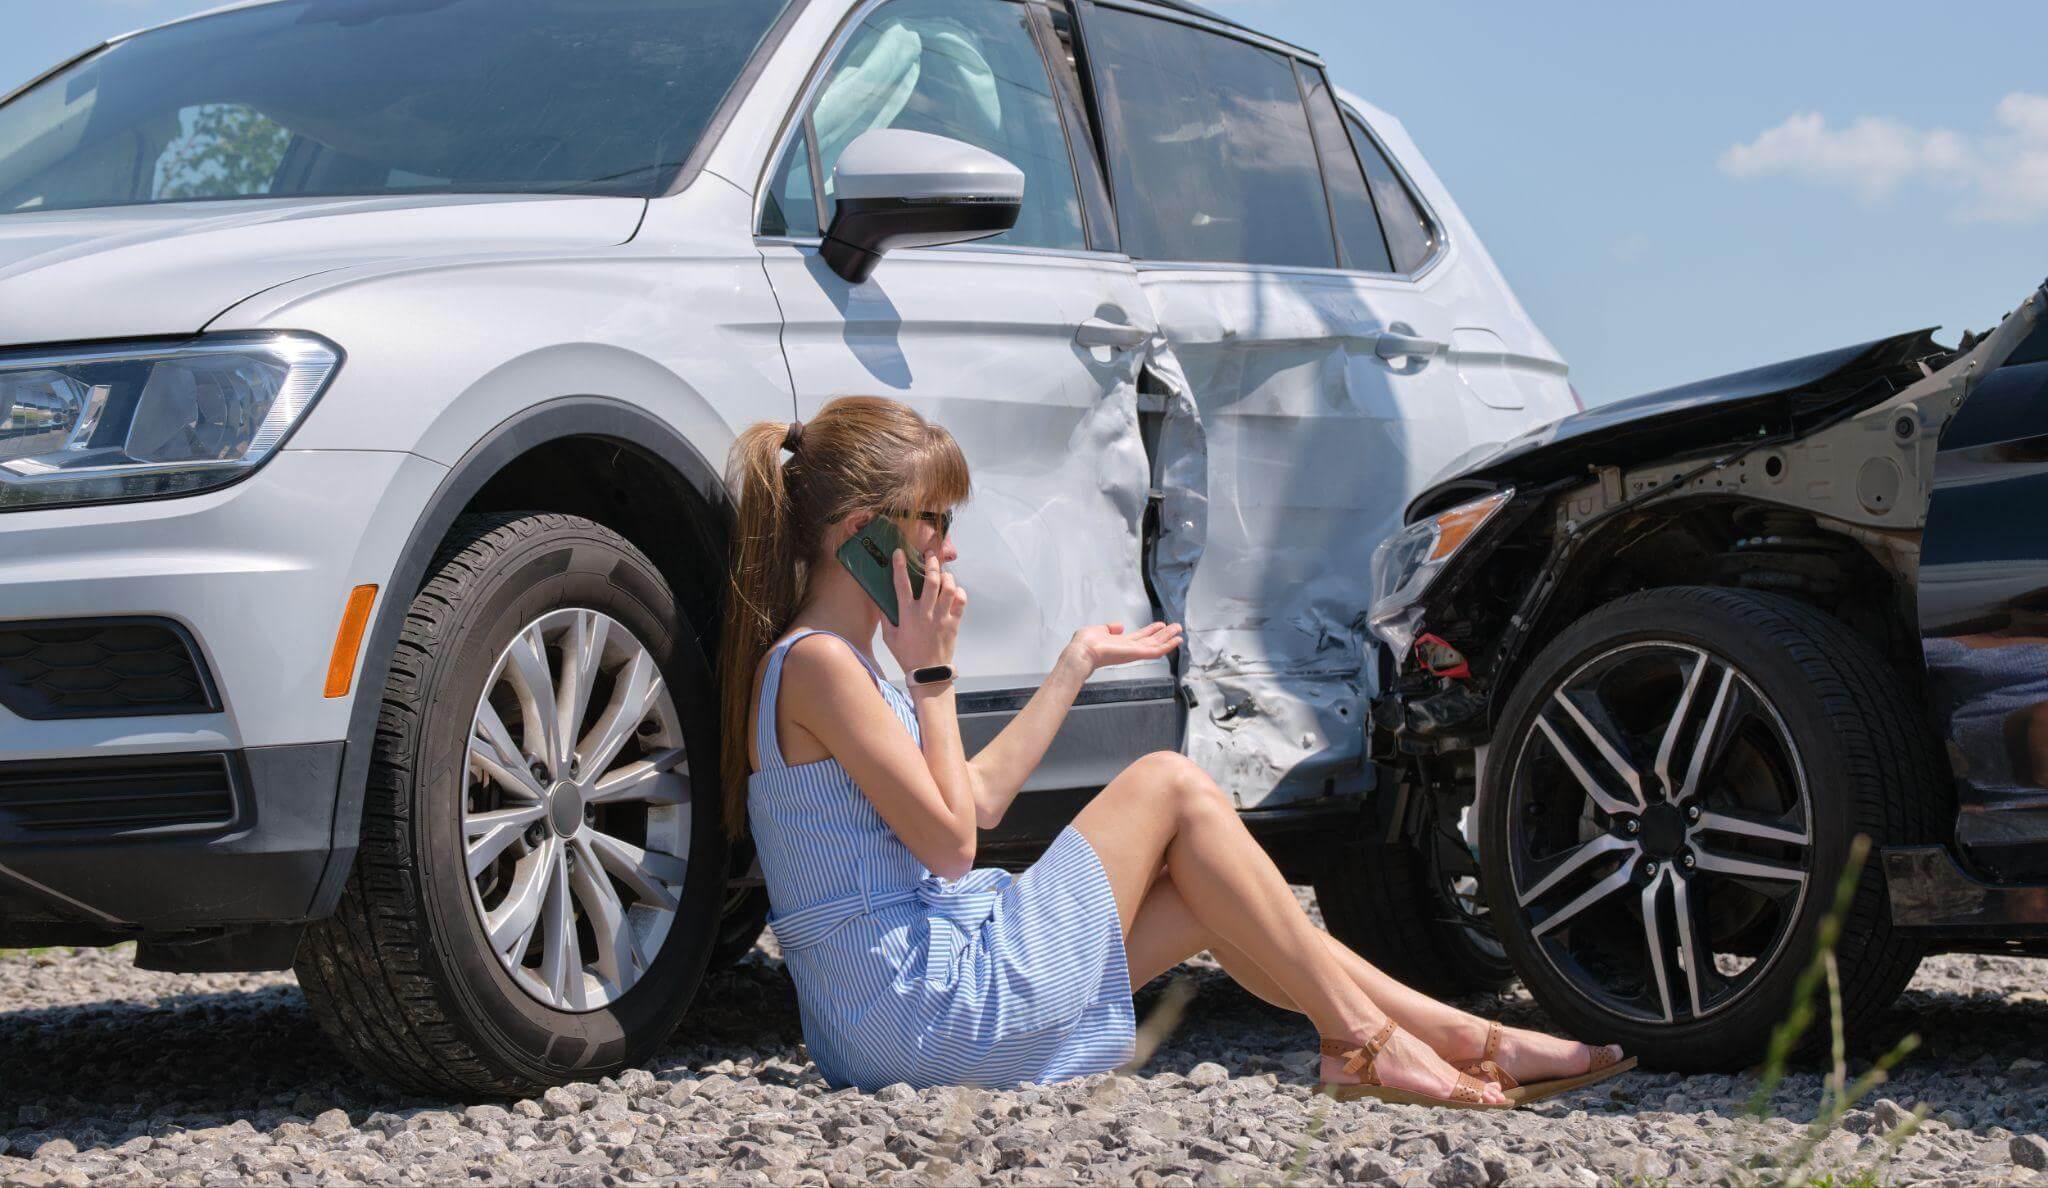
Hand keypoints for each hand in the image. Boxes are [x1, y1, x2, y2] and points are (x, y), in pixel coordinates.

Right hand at [880, 546, 964, 673]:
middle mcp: (925, 612)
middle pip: (931, 580)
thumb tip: (881, 601)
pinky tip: (954, 591)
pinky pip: (961, 602)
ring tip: (943, 574)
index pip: (901, 585)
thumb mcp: (889, 637)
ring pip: (948, 588)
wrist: (928, 672)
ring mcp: (942, 617)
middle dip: (931, 563)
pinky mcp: (954, 623)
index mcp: (907, 614)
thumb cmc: (906, 654)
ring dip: (947, 577)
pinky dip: (959, 592)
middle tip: (930, 555)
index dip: (900, 566)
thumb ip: (885, 618)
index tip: (900, 553)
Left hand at [1067, 620, 1182, 674]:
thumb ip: (1110, 628)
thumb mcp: (1099, 630)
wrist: (1081, 652)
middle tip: (1177, 627)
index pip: (1140, 637)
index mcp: (1121, 643)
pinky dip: (1167, 645)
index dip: (1151, 631)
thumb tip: (1120, 626)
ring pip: (1156, 645)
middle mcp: (1129, 648)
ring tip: (1180, 631)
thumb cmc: (1086, 643)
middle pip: (1151, 641)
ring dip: (1169, 638)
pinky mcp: (1136, 654)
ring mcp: (1134, 652)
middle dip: (1164, 635)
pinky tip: (1176, 640)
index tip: (1161, 625)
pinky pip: (1155, 651)